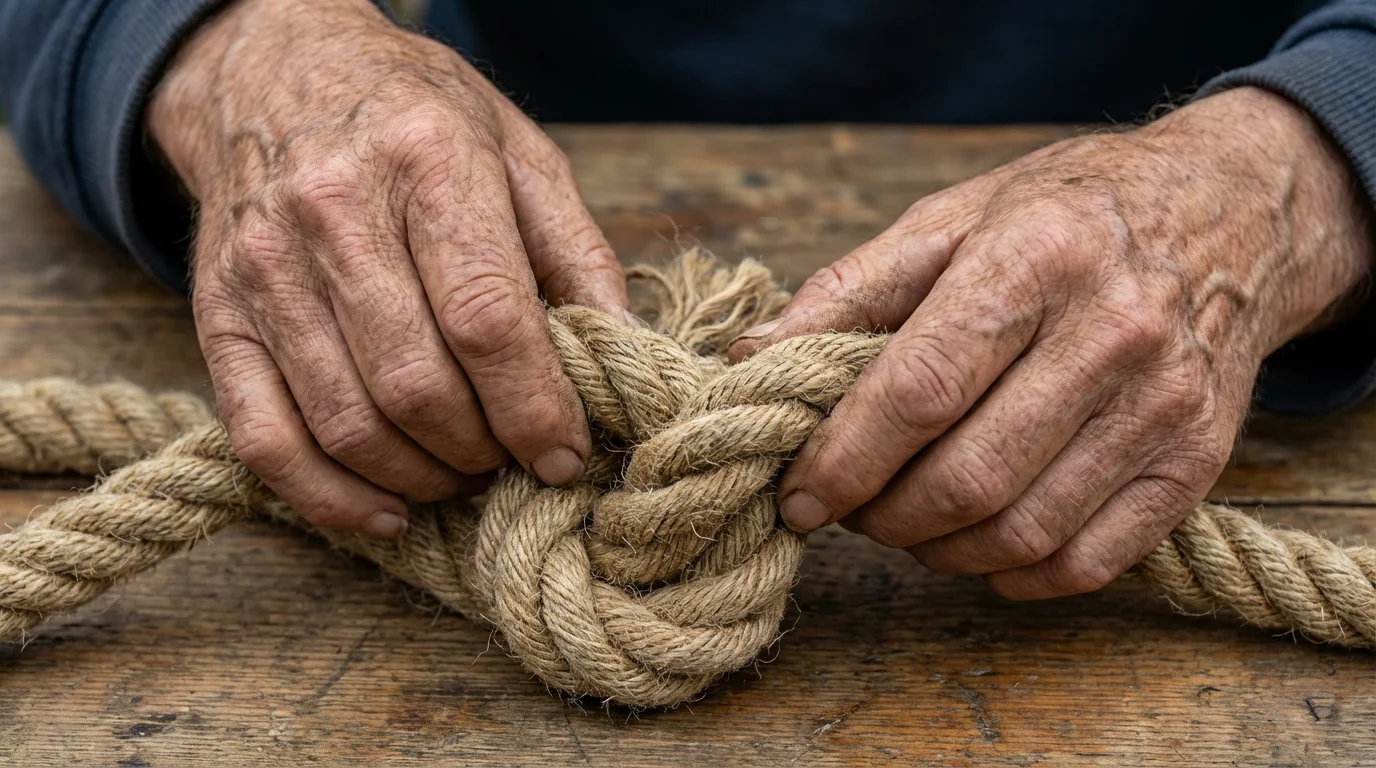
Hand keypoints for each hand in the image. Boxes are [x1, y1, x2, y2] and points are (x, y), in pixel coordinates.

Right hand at [149, 0, 625, 536]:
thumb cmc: (416, 115)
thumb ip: (576, 252)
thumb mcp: (518, 152)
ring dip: (423, 479)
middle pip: (417, 385)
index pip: (487, 319)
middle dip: (485, 450)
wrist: (272, 68)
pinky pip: (263, 439)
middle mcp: (333, 212)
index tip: (569, 453)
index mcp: (426, 161)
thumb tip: (625, 352)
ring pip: (347, 424)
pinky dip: (330, 499)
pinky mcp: (218, 316)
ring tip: (468, 474)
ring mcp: (264, 269)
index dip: (536, 407)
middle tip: (518, 461)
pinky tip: (389, 511)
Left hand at [732, 87, 1371, 597]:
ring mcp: (1166, 404)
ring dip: (935, 550)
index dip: (842, 459)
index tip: (796, 496)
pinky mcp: (1198, 461)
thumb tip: (747, 362)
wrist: (1230, 215)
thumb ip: (845, 294)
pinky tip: (976, 544)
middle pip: (967, 478)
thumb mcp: (950, 219)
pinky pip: (1088, 562)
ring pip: (1021, 532)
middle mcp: (1114, 332)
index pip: (919, 390)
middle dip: (880, 516)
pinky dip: (1012, 576)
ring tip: (904, 520)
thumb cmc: (1066, 214)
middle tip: (848, 506)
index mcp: (1038, 256)